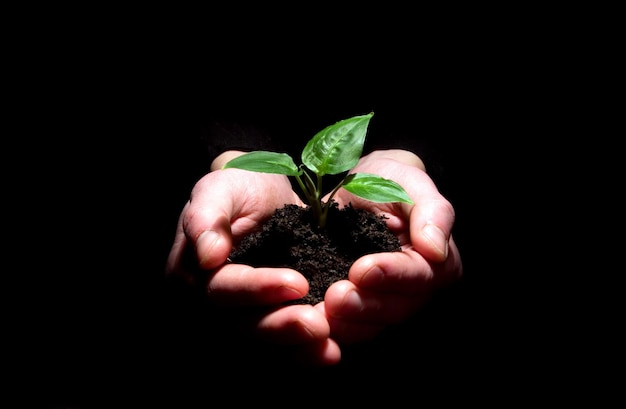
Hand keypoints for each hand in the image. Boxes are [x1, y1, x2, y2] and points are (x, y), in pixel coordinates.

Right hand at [165, 151, 341, 365]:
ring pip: (263, 345)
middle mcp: (211, 305)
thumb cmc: (240, 188)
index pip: (222, 289)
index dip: (258, 289)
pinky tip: (332, 353)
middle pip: (242, 326)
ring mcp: (239, 319)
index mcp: (191, 273)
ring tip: (329, 348)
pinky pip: (283, 349)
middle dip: (281, 327)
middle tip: (319, 325)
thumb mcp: (220, 187)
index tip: (298, 282)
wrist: (268, 199)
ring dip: (296, 349)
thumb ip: (208, 215)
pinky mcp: (267, 323)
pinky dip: (306, 354)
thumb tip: (207, 255)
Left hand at [319, 149, 462, 343]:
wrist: (352, 190)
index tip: (362, 270)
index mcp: (437, 263)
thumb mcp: (410, 181)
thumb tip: (435, 249)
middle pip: (395, 308)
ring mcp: (382, 304)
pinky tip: (307, 318)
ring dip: (345, 323)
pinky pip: (344, 327)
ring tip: (319, 311)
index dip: (393, 275)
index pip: (421, 276)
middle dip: (365, 305)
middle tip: (335, 297)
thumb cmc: (388, 181)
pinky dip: (328, 326)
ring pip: (370, 325)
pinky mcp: (354, 309)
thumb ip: (431, 210)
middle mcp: (413, 291)